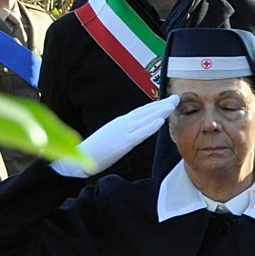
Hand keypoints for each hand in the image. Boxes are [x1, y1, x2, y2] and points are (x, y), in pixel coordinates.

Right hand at [52, 94, 179, 178]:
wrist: (79, 157)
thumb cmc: (95, 150)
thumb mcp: (112, 136)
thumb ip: (124, 132)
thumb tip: (134, 132)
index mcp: (121, 122)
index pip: (142, 112)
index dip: (156, 106)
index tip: (168, 101)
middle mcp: (123, 124)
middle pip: (146, 112)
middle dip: (162, 105)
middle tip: (176, 98)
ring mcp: (123, 132)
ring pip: (145, 120)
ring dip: (160, 112)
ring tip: (172, 105)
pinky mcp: (122, 143)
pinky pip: (139, 134)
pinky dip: (150, 127)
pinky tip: (160, 121)